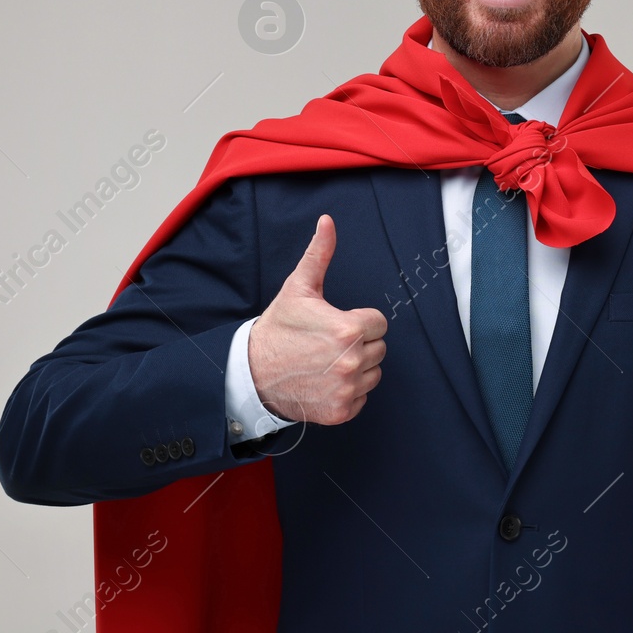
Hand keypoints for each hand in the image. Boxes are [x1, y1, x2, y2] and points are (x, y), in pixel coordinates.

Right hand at [247, 214, 387, 424]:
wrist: (253, 372)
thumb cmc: (279, 328)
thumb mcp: (298, 288)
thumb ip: (319, 254)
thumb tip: (327, 221)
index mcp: (349, 329)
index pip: (379, 323)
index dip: (359, 320)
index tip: (335, 324)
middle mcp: (352, 361)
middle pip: (379, 348)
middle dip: (359, 343)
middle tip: (328, 343)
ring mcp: (347, 389)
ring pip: (373, 374)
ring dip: (356, 368)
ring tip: (326, 361)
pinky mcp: (341, 411)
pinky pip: (362, 398)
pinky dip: (348, 392)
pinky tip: (325, 381)